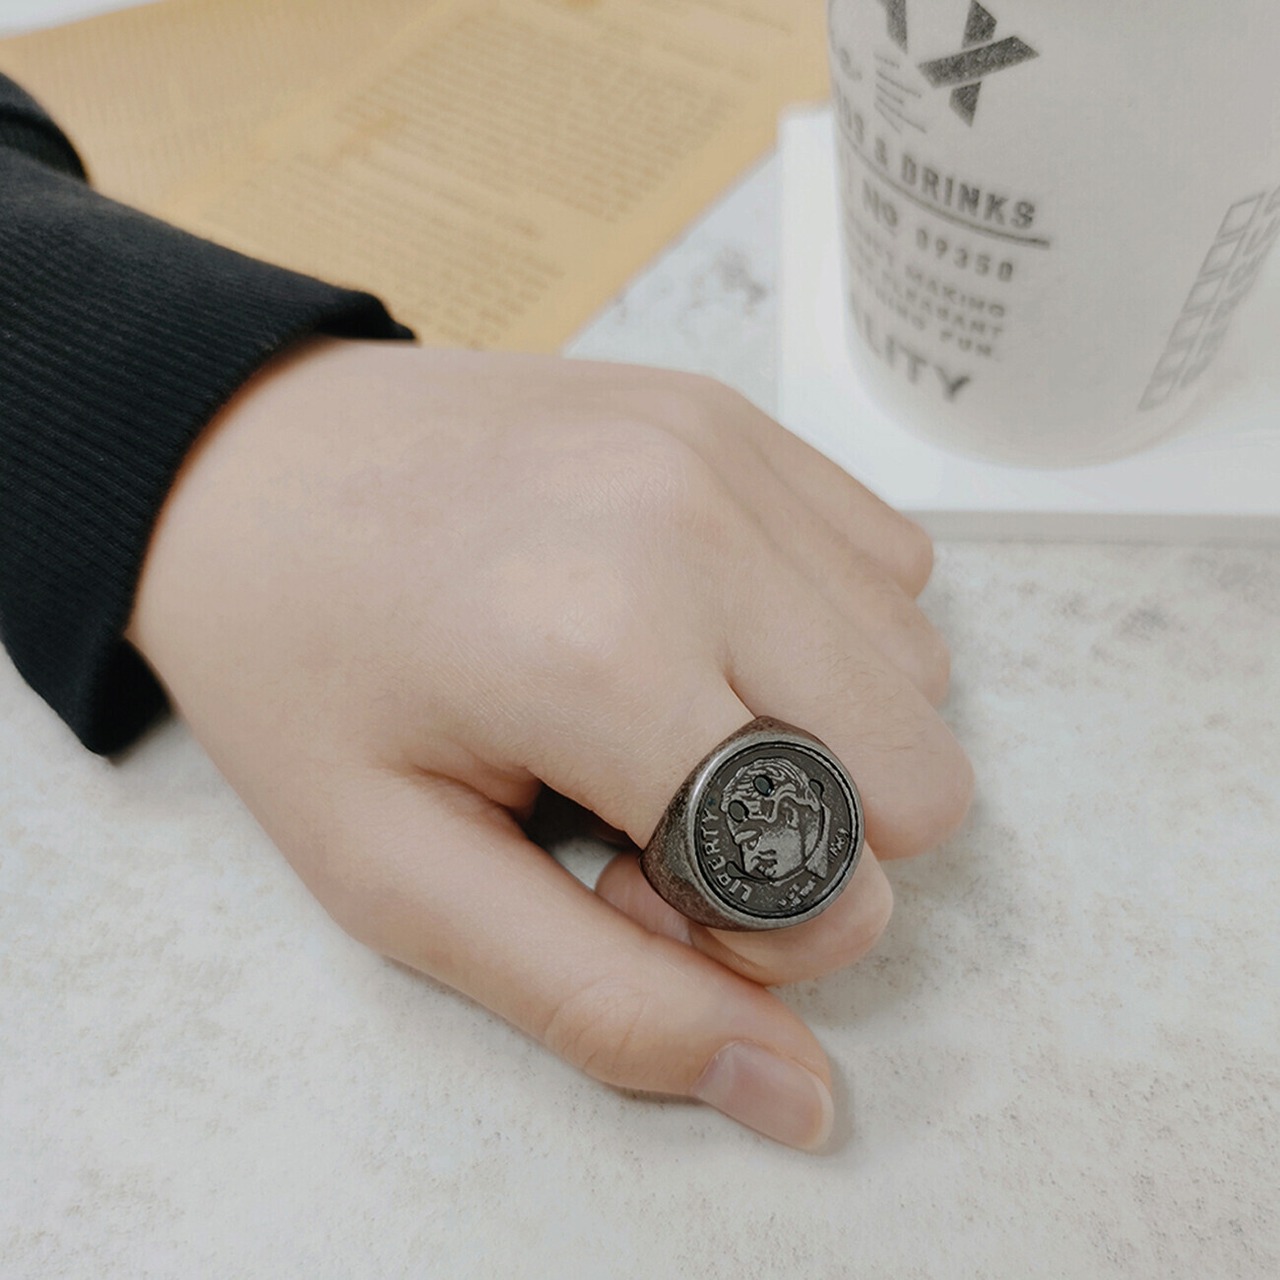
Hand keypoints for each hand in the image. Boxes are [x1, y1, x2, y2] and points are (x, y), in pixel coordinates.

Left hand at [127, 338, 971, 1149]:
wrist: (245, 464)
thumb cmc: (304, 676)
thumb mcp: (402, 882)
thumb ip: (605, 1006)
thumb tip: (798, 1096)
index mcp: (600, 656)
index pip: (839, 883)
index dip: (747, 932)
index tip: (621, 878)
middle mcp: (696, 530)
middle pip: (926, 782)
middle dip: (814, 840)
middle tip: (657, 800)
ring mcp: (726, 454)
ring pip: (919, 673)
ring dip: (820, 731)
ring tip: (660, 705)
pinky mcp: (735, 415)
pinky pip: (890, 567)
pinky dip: (823, 631)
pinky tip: (696, 626)